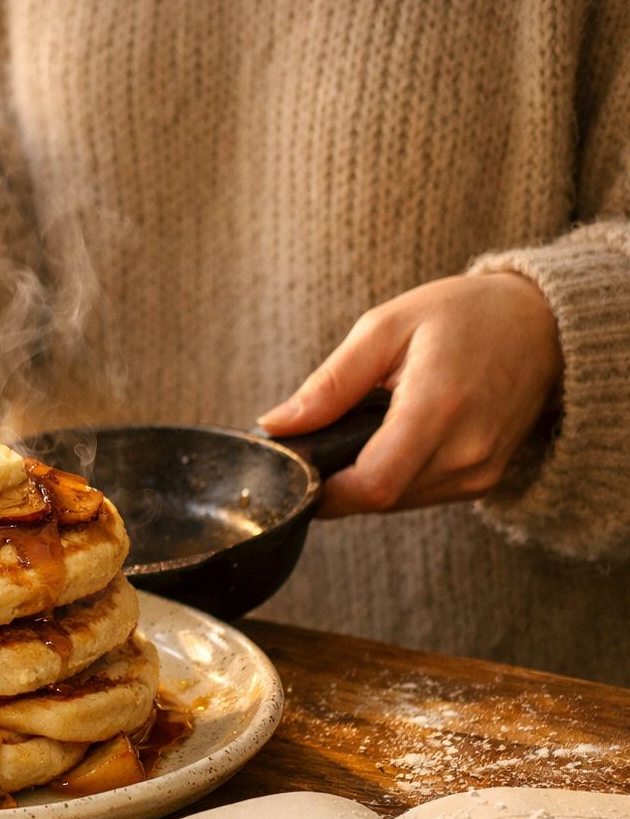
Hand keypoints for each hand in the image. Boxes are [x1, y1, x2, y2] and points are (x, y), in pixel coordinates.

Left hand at [256, 273, 562, 517]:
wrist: (543, 325)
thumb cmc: (462, 315)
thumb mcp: (385, 328)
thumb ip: (330, 384)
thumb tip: (275, 426)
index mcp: (439, 408)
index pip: (371, 485)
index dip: (322, 491)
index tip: (292, 468)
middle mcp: (466, 452)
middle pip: (377, 499)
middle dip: (335, 482)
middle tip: (317, 442)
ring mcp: (480, 473)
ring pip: (395, 503)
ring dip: (362, 480)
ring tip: (357, 431)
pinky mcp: (484, 482)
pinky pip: (418, 496)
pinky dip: (392, 476)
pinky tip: (389, 439)